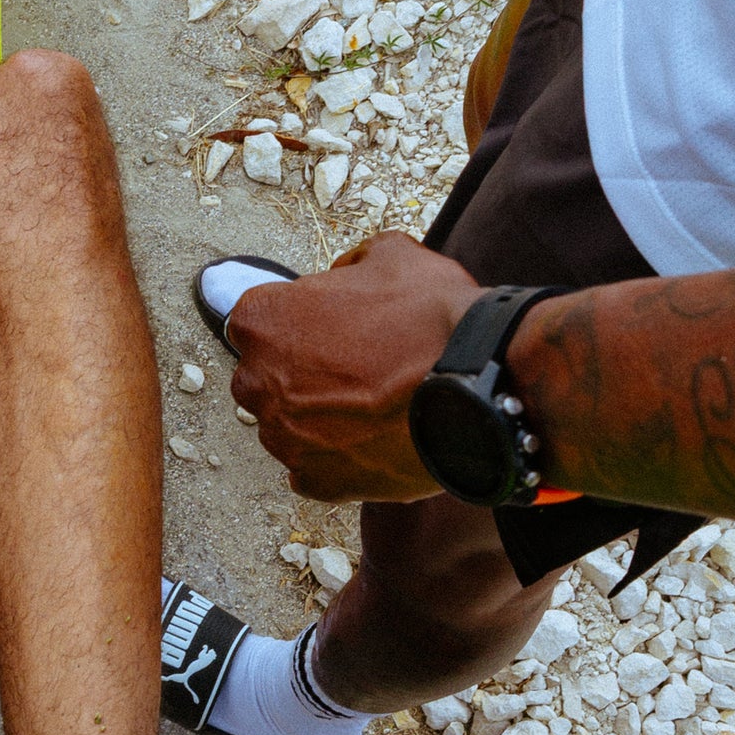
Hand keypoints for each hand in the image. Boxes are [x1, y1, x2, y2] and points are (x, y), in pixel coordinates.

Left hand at [227, 231, 483, 502]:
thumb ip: (351, 263)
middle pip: (265, 376)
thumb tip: (344, 274)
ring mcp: (283, 436)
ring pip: (287, 425)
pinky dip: (335, 459)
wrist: (477, 384)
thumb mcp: (392, 254)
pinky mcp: (315, 480)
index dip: (297, 321)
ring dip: (317, 416)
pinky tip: (372, 440)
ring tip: (371, 404)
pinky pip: (312, 469)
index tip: (327, 326)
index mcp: (263, 320)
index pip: (258, 321)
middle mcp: (257, 381)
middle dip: (299, 371)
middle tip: (353, 366)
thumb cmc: (431, 318)